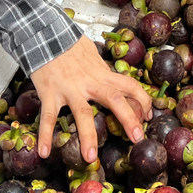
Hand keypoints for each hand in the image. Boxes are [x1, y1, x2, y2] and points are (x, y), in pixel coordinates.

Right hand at [34, 38, 151, 161]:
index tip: (148, 116)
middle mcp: (89, 82)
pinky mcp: (50, 92)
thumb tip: (115, 80)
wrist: (45, 34)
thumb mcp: (92, 54)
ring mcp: (69, 88)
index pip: (129, 84)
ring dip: (87, 136)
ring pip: (81, 113)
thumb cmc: (69, 44)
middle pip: (114, 100)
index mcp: (101, 73)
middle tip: (137, 139)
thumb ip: (103, 69)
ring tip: (91, 158)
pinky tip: (45, 152)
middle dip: (128, 119)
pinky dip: (45, 135)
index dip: (142, 100)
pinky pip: (48, 116)